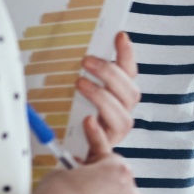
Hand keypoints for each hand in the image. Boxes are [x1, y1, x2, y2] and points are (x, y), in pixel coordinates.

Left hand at [76, 33, 139, 159]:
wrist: (62, 157)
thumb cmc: (68, 122)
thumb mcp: (72, 95)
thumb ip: (80, 78)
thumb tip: (71, 51)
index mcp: (118, 100)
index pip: (130, 74)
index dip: (128, 55)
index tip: (120, 35)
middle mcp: (121, 117)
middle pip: (131, 95)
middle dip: (111, 74)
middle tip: (86, 61)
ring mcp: (112, 137)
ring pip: (123, 118)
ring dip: (103, 97)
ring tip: (80, 84)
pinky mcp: (101, 155)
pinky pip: (105, 145)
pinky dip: (98, 131)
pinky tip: (87, 119)